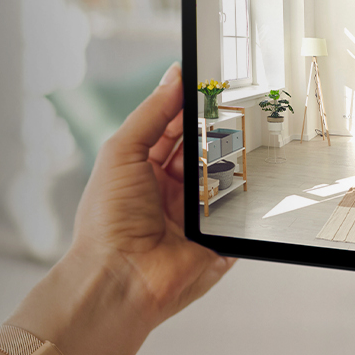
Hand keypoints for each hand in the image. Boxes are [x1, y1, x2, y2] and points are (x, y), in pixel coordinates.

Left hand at [69, 61, 235, 324]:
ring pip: (225, 176)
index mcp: (142, 168)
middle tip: (235, 105)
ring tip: (240, 139)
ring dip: (231, 160)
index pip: (172, 127)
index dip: (189, 105)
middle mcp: (169, 190)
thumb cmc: (107, 221)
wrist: (120, 278)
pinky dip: (244, 195)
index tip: (209, 81)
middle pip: (203, 149)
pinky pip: (239, 211)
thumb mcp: (121, 151)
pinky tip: (248, 176)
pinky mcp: (217, 238)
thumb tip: (174, 76)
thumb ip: (151, 113)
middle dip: (217, 130)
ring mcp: (194, 214)